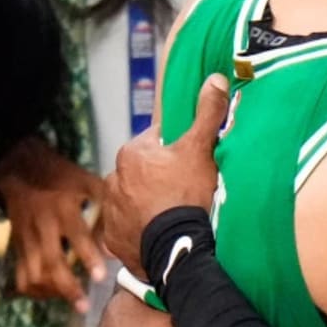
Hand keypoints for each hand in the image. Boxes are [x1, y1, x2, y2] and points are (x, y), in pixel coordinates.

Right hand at [0, 136, 105, 310]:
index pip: (76, 235)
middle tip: (83, 305)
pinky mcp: (17, 245)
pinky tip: (51, 295)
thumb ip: (104, 207)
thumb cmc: (63, 176)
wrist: (20, 167)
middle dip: (67, 287)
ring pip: (33, 273)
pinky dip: (34, 289)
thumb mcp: (87, 182)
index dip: (88, 257)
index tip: (100, 277)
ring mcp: (26, 237)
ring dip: (51, 292)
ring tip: (72, 301)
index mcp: (63, 206)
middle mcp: (43, 224)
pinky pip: (21, 274)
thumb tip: (118, 239)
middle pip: (51, 263)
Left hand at [100, 74, 229, 277]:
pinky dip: (142, 229)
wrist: (175, 247)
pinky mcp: (114, 238)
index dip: (178, 149)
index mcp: (132, 153)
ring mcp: (111, 211)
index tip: (193, 161)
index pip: (157, 141)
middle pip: (143, 171)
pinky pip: (129, 227)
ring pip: (134, 199)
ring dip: (149, 203)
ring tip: (174, 214)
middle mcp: (113, 178)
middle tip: (187, 190)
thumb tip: (215, 78)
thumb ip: (207, 113)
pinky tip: (162, 232)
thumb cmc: (186, 193)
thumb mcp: (201, 149)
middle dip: (161, 177)